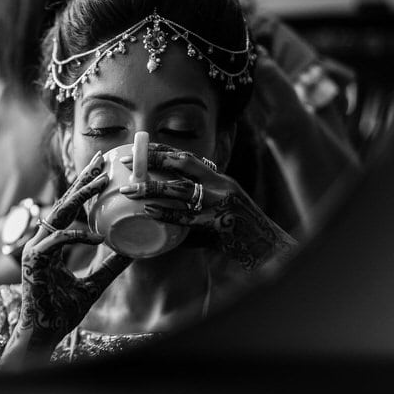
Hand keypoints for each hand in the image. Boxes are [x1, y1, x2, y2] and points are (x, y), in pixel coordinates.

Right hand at [9, 152, 131, 355]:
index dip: (84, 189)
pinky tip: (97, 236)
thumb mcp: (94, 285)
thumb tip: (131, 252)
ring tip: (101, 182)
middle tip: (101, 161)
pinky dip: (77, 236)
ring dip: (81, 197)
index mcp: (52, 245)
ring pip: (59, 216)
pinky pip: (57, 242)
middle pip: (63, 204)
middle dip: (83, 181)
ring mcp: (35, 250)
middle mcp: (42, 243)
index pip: (69, 210)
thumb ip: (109, 267)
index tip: (100, 170)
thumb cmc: (62, 313)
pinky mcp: (33, 262)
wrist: (44, 335)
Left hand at [118, 144, 296, 271]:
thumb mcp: (221, 206)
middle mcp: (220, 186)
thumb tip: (162, 204)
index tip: (139, 146)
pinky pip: (185, 218)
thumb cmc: (238, 230)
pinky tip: (147, 211)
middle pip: (183, 164)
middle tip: (127, 163)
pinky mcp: (217, 225)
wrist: (266, 246)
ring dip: (151, 188)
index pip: (188, 157)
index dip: (162, 150)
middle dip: (153, 160)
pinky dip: (165, 214)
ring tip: (128, 190)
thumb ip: (197, 202)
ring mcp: (219, 204)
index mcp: (219, 179)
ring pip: (181, 190)